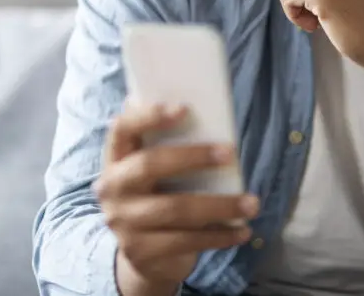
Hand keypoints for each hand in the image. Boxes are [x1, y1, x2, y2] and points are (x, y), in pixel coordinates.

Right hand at [95, 101, 259, 288]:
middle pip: (149, 165)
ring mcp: (122, 223)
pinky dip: (220, 236)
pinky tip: (242, 231)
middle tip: (231, 153)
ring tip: (252, 203)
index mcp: (117, 158)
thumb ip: (171, 145)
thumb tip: (205, 112)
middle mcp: (112, 188)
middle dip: (193, 157)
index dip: (149, 116)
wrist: (145, 255)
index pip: (123, 128)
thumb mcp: (159, 171)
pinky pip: (186, 241)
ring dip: (220, 205)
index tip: (185, 108)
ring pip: (176, 209)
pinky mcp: (140, 252)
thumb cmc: (161, 195)